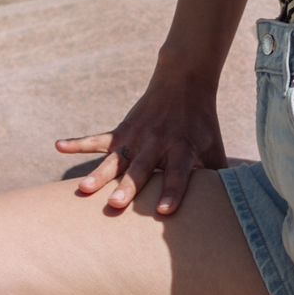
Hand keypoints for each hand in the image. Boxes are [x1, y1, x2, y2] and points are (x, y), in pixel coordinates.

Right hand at [56, 60, 225, 214]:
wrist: (184, 82)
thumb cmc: (202, 124)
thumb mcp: (215, 147)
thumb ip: (220, 176)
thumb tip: (235, 208)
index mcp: (183, 149)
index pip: (179, 175)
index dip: (172, 192)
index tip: (163, 212)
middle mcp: (157, 143)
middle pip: (141, 170)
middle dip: (128, 187)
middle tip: (115, 206)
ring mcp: (136, 137)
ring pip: (115, 159)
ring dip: (100, 173)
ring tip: (84, 190)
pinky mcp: (122, 130)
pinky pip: (96, 138)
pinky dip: (77, 142)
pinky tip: (58, 147)